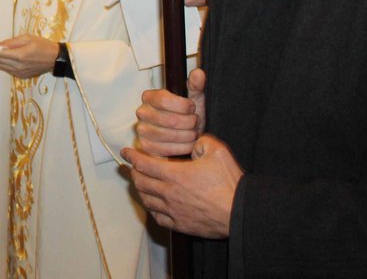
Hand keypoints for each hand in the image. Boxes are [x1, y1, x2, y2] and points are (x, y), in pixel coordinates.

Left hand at [0, 34, 57, 78]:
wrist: (55, 58)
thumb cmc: (43, 46)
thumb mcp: (27, 38)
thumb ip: (11, 42)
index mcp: (19, 56)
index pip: (0, 55)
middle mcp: (18, 67)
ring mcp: (20, 73)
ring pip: (3, 68)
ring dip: (0, 61)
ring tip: (2, 53)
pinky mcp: (22, 77)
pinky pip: (9, 71)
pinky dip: (6, 65)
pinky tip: (10, 59)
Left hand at [122, 133, 241, 238]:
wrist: (241, 212)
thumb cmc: (229, 183)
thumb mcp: (217, 151)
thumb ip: (200, 141)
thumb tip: (193, 142)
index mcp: (175, 174)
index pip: (144, 164)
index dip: (132, 156)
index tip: (125, 152)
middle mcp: (169, 194)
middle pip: (141, 182)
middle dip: (133, 172)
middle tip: (132, 167)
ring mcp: (173, 211)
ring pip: (147, 201)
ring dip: (140, 190)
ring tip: (140, 184)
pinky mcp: (181, 225)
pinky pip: (158, 218)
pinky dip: (152, 209)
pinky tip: (154, 205)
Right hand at [136, 69, 205, 156]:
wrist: (182, 135)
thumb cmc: (187, 115)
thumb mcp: (193, 99)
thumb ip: (195, 86)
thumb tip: (198, 73)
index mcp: (149, 96)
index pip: (164, 100)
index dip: (183, 106)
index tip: (192, 108)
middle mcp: (142, 112)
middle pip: (170, 120)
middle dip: (190, 123)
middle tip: (195, 123)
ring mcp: (142, 130)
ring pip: (170, 135)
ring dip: (188, 136)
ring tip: (193, 133)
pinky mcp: (146, 147)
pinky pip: (167, 149)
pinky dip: (183, 147)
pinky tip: (188, 143)